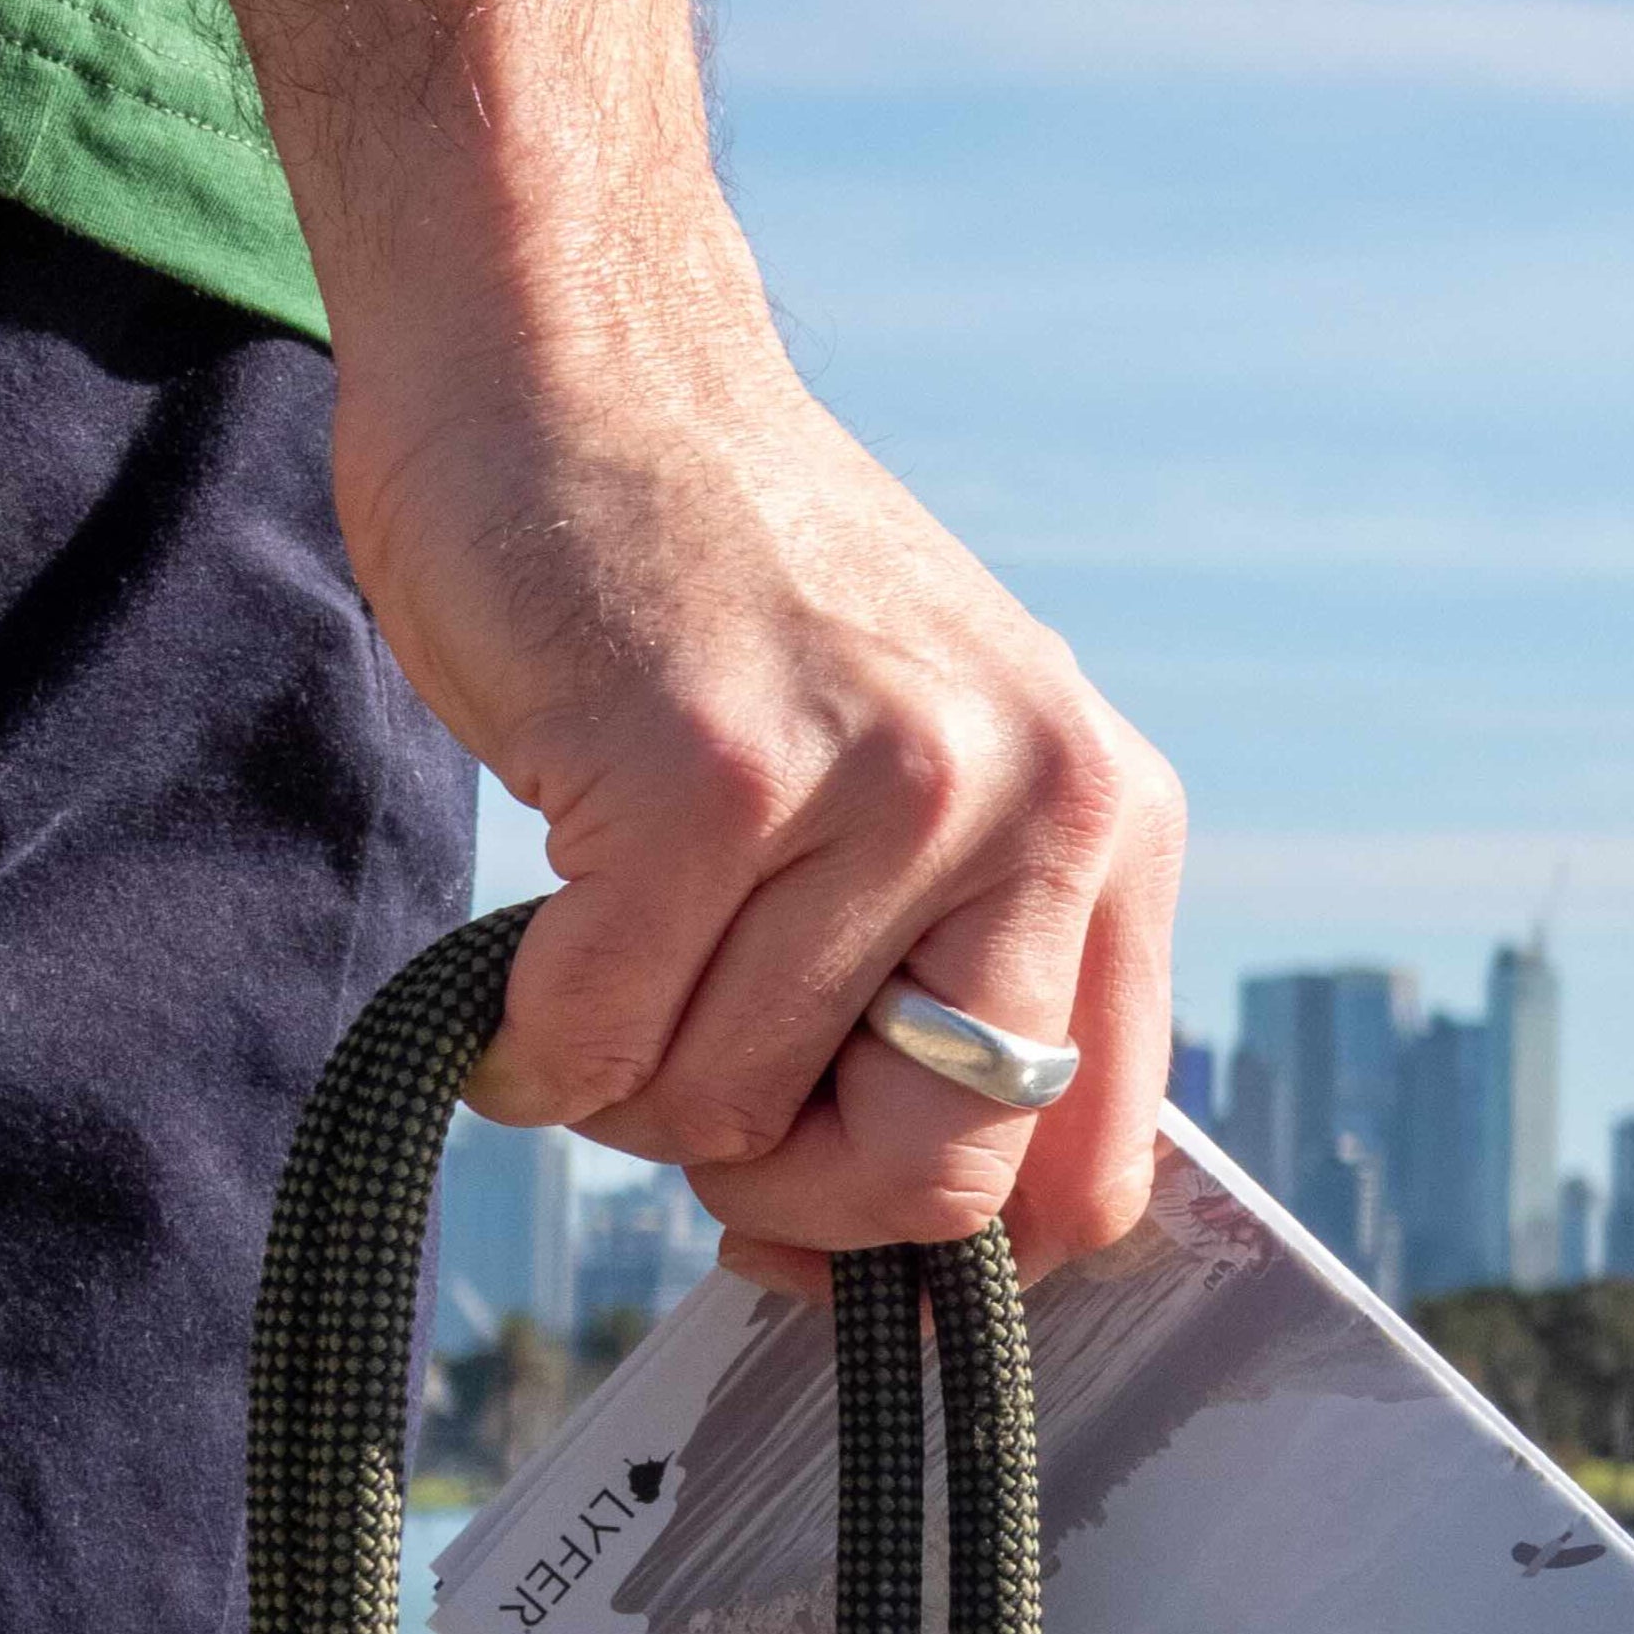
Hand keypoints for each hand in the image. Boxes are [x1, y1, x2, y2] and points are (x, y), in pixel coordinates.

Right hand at [329, 188, 1182, 1294]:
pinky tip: (528, 956)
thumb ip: (948, 976)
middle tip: (688, 1082)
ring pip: (727, 1114)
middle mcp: (1031, 801)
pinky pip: (601, 1045)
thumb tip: (891, 1269)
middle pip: (928, 1180)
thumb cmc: (718, 601)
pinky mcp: (707, 778)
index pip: (1092, 1169)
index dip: (937, 1248)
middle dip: (778, 1187)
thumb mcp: (920, 766)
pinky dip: (532, 1042)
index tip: (816, 1221)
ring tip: (606, 939)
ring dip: (623, 1079)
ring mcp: (879, 784)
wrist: (578, 364)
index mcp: (1105, 821)